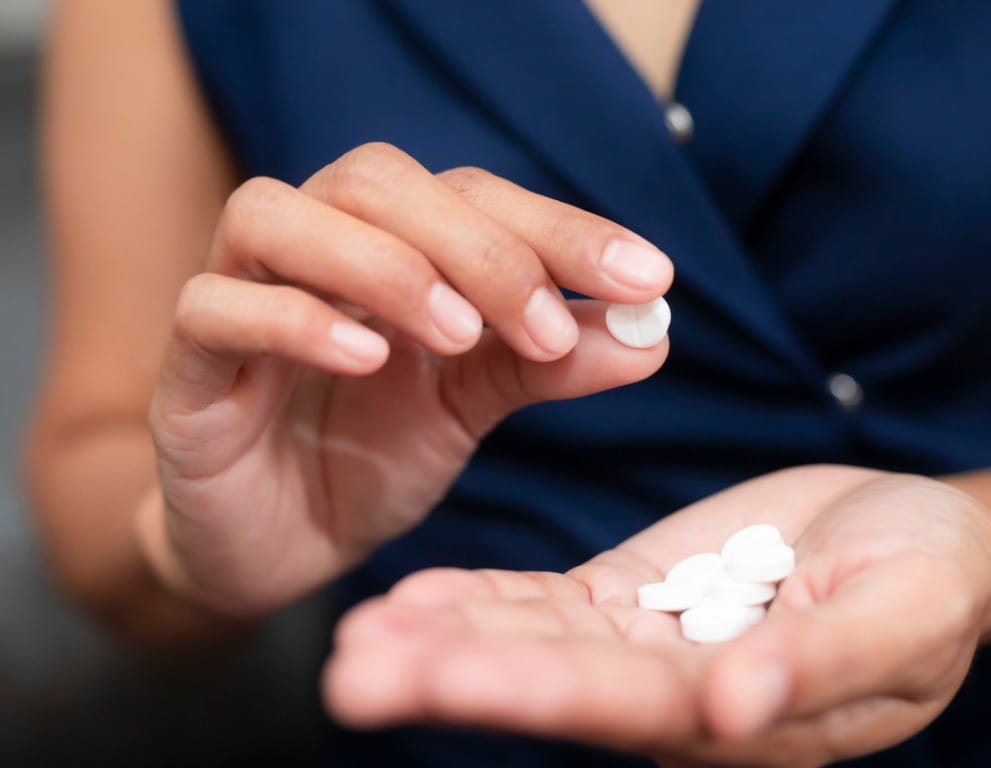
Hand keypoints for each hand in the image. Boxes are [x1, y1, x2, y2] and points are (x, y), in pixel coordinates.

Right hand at [142, 143, 672, 615]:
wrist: (277, 545)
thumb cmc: (365, 458)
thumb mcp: (469, 405)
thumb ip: (545, 360)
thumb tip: (652, 332)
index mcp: (387, 250)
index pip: (471, 195)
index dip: (558, 226)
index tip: (645, 277)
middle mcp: (312, 253)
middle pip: (374, 181)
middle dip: (474, 242)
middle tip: (538, 320)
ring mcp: (238, 299)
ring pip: (274, 215)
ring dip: (382, 264)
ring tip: (454, 334)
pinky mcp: (188, 367)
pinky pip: (213, 307)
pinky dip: (293, 319)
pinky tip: (367, 358)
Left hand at [324, 465, 990, 766]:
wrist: (917, 535)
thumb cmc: (931, 577)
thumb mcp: (903, 615)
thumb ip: (822, 664)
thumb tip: (736, 707)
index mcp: (738, 712)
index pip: (617, 704)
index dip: (523, 688)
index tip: (428, 675)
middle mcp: (672, 689)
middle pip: (549, 680)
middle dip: (449, 675)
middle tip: (350, 670)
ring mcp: (643, 640)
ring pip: (531, 639)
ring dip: (444, 636)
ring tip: (358, 633)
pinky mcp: (629, 595)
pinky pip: (547, 600)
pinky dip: (484, 597)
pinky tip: (416, 596)